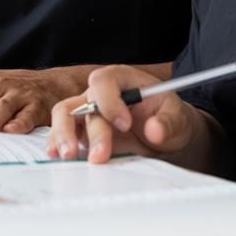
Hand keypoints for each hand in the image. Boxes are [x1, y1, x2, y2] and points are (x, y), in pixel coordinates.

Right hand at [47, 65, 196, 163]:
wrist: (163, 134)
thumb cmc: (166, 116)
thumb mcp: (176, 115)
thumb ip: (168, 121)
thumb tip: (154, 130)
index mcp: (120, 80)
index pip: (103, 81)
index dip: (110, 102)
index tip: (125, 124)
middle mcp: (99, 94)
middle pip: (81, 103)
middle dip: (90, 131)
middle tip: (100, 155)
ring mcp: (87, 112)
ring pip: (64, 116)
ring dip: (64, 136)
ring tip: (68, 155)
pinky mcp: (82, 132)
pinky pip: (63, 134)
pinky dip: (58, 144)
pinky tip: (58, 156)